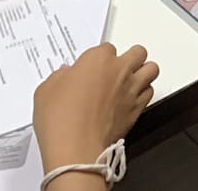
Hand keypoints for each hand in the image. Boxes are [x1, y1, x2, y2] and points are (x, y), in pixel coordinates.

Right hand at [33, 44, 157, 170]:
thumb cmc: (60, 120)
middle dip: (130, 58)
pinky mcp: (137, 108)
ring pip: (151, 69)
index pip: (106, 48)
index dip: (99, 59)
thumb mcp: (45, 91)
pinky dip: (144, 93)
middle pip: (137, 52)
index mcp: (97, 59)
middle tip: (118, 68)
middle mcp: (119, 69)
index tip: (91, 69)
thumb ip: (59, 77)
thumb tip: (65, 75)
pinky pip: (150, 92)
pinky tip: (133, 99)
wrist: (76, 149)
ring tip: (133, 79)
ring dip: (143, 72)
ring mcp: (131, 88)